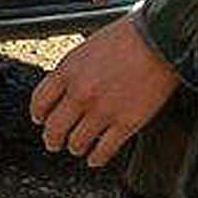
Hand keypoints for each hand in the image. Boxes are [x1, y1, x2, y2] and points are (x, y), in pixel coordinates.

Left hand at [27, 17, 181, 168]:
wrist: (159, 41)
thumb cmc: (126, 39)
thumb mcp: (86, 49)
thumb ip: (71, 71)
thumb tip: (63, 91)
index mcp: (67, 72)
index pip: (40, 102)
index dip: (38, 115)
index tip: (40, 119)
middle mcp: (81, 94)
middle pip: (54, 128)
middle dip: (52, 139)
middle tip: (53, 142)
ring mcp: (102, 111)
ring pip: (76, 143)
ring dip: (75, 147)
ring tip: (77, 147)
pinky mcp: (126, 124)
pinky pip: (104, 150)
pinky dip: (96, 158)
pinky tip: (95, 158)